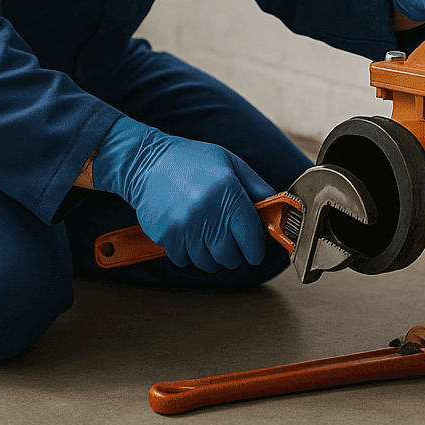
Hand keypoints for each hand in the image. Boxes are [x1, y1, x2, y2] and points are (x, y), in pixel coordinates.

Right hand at [88, 115, 274, 271]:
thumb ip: (258, 189)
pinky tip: (187, 232)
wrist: (146, 162)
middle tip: (228, 238)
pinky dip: (189, 253)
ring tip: (206, 233)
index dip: (255, 248)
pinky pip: (185, 260)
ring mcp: (185, 227)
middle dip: (234, 252)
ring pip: (208, 263)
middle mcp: (208, 213)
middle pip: (231, 257)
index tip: (253, 248)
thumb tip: (279, 211)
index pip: (252, 240)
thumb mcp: (231, 164)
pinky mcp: (166, 236)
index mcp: (229, 193)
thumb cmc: (192, 161)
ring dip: (211, 254)